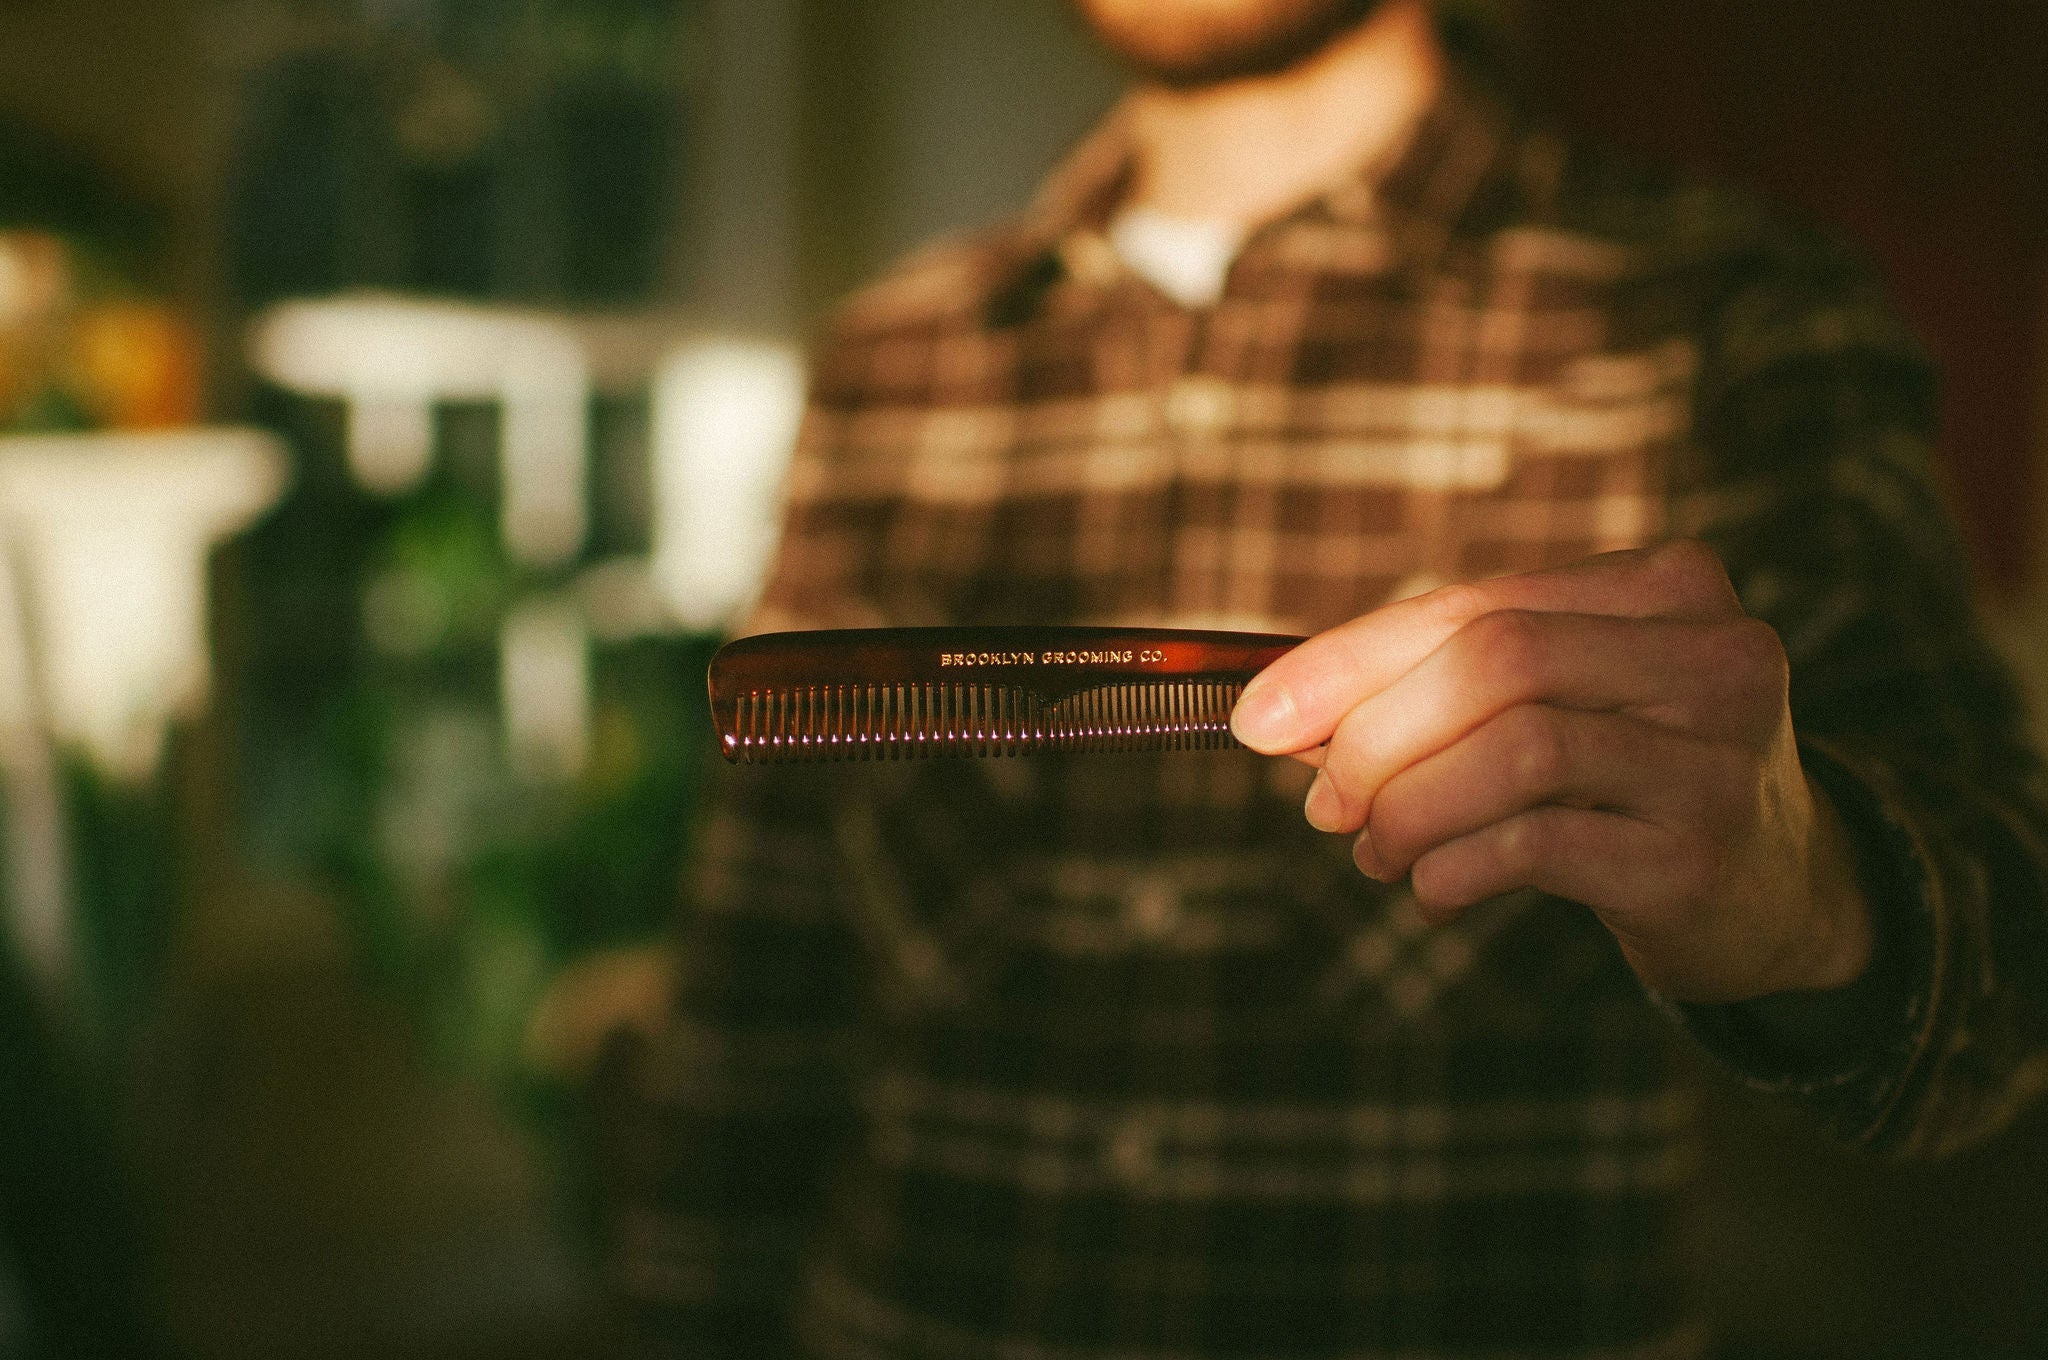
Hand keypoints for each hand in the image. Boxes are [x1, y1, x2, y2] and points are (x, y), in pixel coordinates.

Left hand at [1230, 541, 1872, 1003]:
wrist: (1779, 892)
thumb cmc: (1629, 778)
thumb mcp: (1553, 704)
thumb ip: (1435, 688)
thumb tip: (1280, 716)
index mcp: (1665, 584)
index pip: (1476, 600)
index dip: (1348, 658)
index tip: (1256, 718)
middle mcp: (1713, 651)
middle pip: (1495, 660)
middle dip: (1375, 736)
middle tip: (1324, 802)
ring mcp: (1720, 754)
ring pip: (1516, 750)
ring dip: (1407, 809)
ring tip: (1376, 851)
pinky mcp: (1703, 854)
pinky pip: (1537, 845)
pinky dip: (1453, 867)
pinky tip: (1434, 887)